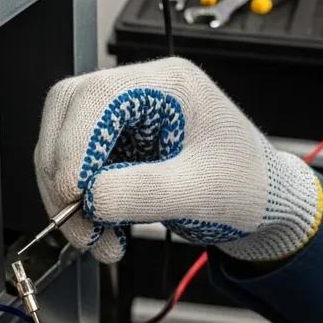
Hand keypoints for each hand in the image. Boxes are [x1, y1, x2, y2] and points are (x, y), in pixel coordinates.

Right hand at [34, 57, 322, 262]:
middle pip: (68, 114)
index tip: (74, 193)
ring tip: (96, 237)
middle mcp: (139, 93)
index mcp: (167, 84)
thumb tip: (90, 198)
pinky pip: (73, 168)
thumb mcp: (202, 190)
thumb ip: (146, 191)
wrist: (260, 202)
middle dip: (62, 172)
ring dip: (65, 195)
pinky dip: (76, 203)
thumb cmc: (246, 183)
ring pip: (62, 143)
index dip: (74, 144)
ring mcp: (123, 119)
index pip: (95, 97)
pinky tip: (100, 229)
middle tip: (78, 221)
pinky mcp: (114, 147)